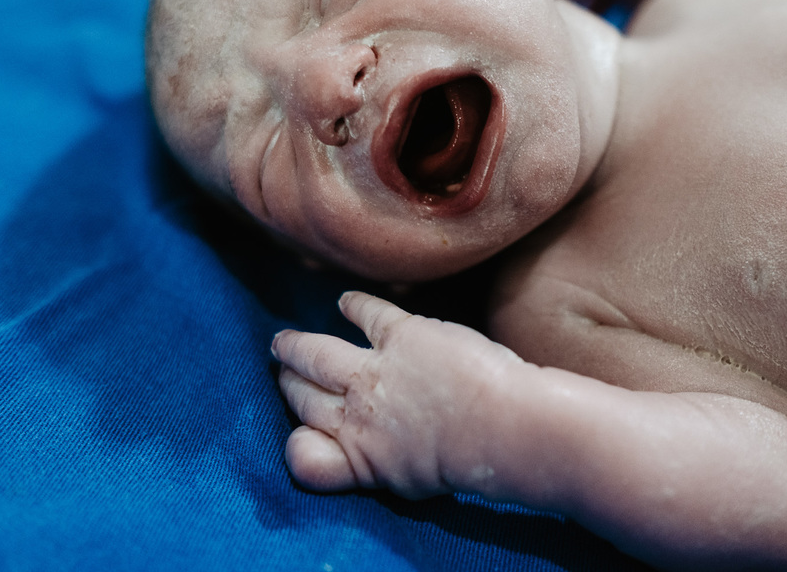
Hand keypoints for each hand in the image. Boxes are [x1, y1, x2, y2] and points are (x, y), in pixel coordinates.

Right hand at [272, 291, 524, 498]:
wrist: (504, 430)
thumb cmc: (470, 464)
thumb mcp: (408, 484)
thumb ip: (373, 464)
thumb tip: (359, 452)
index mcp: (359, 456)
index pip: (301, 453)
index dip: (293, 439)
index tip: (294, 427)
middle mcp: (357, 414)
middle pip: (302, 397)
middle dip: (288, 385)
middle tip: (282, 373)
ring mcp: (375, 371)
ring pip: (315, 353)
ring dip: (296, 347)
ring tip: (284, 342)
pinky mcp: (401, 335)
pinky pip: (365, 314)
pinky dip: (353, 305)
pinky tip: (345, 301)